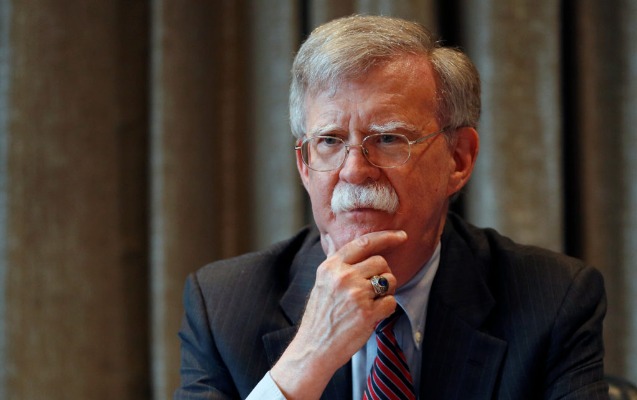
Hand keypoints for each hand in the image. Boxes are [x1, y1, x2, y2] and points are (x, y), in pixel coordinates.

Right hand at [270, 230, 407, 398]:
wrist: (314, 347)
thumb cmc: (319, 315)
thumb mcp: (320, 281)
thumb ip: (333, 261)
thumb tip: (332, 237)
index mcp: (331, 266)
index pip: (363, 243)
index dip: (386, 237)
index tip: (402, 236)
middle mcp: (343, 277)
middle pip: (381, 262)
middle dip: (383, 273)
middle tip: (375, 289)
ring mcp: (355, 295)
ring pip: (389, 280)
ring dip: (387, 291)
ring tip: (372, 302)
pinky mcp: (367, 313)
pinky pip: (391, 302)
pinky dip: (387, 309)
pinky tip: (373, 315)